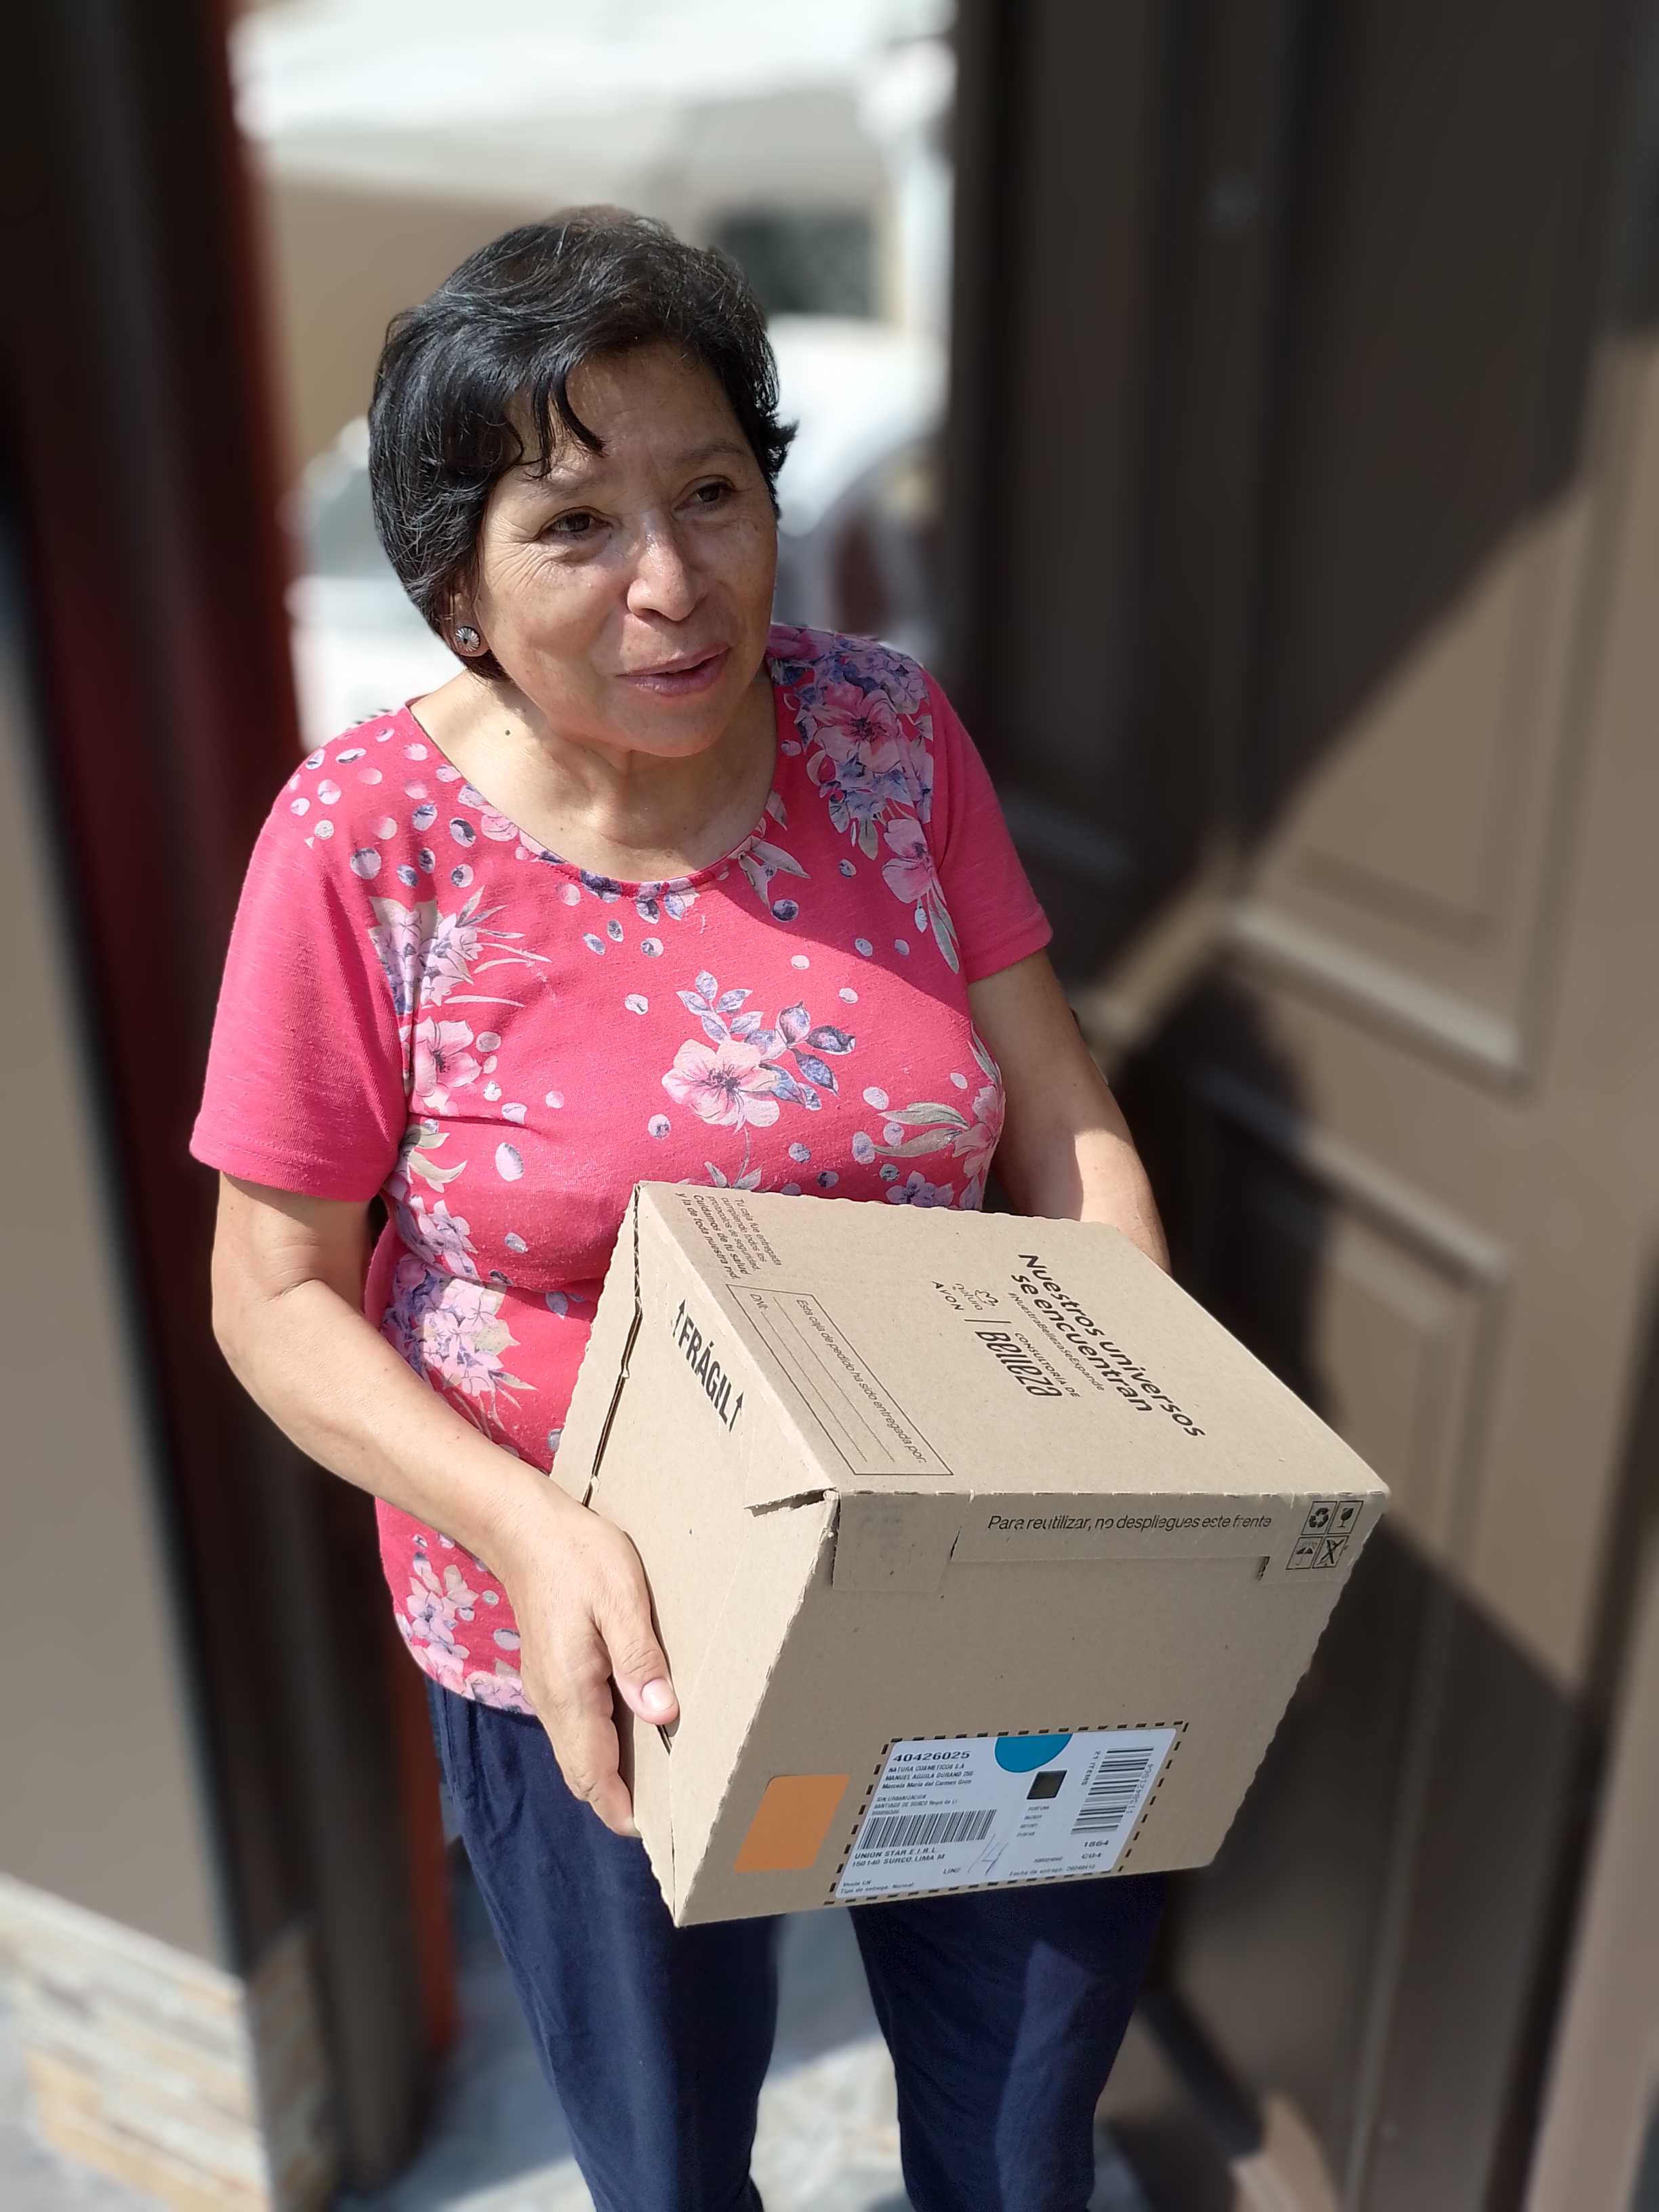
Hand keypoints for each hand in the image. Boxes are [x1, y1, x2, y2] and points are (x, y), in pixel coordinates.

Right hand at [493, 1488, 677, 1836]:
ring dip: (612, 1773)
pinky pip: (577, 1728)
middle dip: (620, 1800)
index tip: (660, 1830)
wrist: (522, 1527)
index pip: (591, 1775)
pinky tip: (636, 1730)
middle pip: (583, 1774)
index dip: (621, 1809)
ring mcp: (547, 1689)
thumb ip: (638, 1658)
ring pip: (578, 1753)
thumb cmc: (575, 1556)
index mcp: (569, 1692)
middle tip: (673, 1810)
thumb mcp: (619, 1599)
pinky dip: (603, 1746)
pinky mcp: (551, 1673)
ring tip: (663, 1778)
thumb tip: (661, 1715)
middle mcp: (552, 1702)